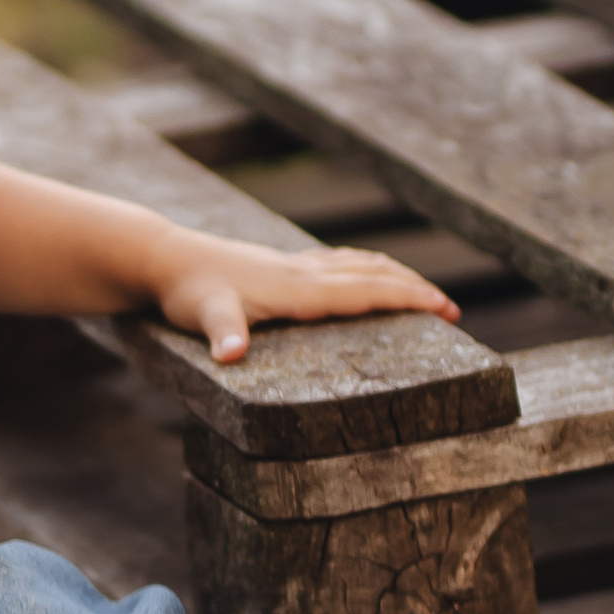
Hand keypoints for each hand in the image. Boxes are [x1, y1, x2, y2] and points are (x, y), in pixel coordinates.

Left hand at [154, 234, 459, 366]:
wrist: (163, 258)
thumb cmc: (185, 292)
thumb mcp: (205, 316)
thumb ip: (223, 335)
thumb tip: (231, 355)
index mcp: (298, 288)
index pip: (366, 290)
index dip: (407, 297)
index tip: (444, 307)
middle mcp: (302, 272)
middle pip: (372, 274)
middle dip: (413, 288)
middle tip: (450, 309)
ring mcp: (292, 266)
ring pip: (356, 265)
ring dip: (392, 275)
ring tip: (420, 292)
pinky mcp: (279, 267)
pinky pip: (336, 265)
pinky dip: (363, 270)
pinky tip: (361, 278)